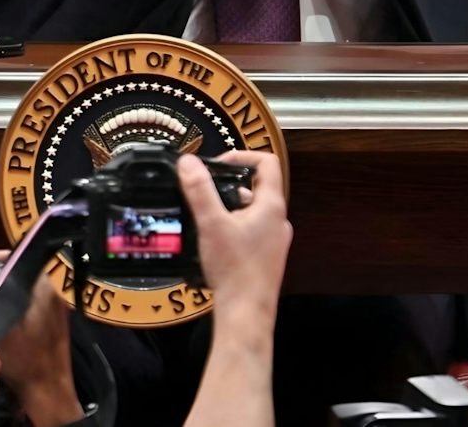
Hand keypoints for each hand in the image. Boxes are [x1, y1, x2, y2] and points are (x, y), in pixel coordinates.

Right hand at [0, 265, 82, 426]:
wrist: (47, 386)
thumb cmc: (25, 359)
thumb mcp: (0, 328)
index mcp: (46, 289)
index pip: (24, 259)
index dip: (2, 257)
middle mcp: (55, 294)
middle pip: (25, 274)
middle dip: (2, 276)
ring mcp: (57, 308)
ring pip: (29, 290)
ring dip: (9, 292)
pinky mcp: (55, 322)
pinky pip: (33, 304)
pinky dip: (18, 305)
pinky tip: (3, 318)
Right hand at [177, 150, 291, 326]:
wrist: (246, 312)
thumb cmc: (234, 267)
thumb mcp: (211, 224)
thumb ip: (200, 191)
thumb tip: (188, 162)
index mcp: (272, 205)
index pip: (266, 163)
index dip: (242, 156)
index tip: (218, 164)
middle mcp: (279, 220)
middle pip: (258, 188)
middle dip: (230, 184)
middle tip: (205, 190)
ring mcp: (275, 240)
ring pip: (253, 212)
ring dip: (230, 208)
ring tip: (205, 216)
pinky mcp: (267, 257)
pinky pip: (252, 231)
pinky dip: (234, 227)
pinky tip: (213, 240)